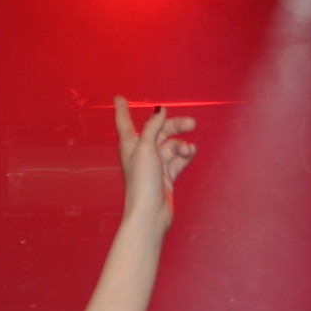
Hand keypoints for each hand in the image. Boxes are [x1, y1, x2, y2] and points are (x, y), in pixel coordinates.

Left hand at [115, 97, 196, 228]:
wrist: (151, 213)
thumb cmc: (142, 183)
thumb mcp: (146, 148)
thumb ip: (153, 127)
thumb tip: (160, 112)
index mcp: (130, 145)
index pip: (124, 122)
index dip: (122, 110)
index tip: (119, 98)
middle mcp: (141, 153)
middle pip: (157, 131)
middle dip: (174, 126)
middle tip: (191, 123)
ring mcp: (155, 165)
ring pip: (170, 145)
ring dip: (181, 144)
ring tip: (189, 149)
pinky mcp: (166, 176)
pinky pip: (177, 159)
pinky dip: (185, 155)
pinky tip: (190, 153)